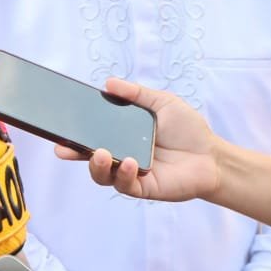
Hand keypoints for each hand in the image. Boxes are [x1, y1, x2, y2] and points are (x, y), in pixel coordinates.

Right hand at [53, 78, 222, 202]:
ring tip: (100, 153)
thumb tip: (108, 83)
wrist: (212, 155)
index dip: (72, 133)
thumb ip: (136, 93)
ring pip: (102, 175)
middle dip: (73, 153)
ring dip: (96, 166)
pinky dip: (123, 174)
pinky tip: (128, 161)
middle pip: (88, 157)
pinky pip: (125, 185)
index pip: (90, 134)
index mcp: (120, 135)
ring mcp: (129, 173)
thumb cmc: (188, 129)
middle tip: (64, 149)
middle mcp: (119, 155)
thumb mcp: (162, 102)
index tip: (58, 130)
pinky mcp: (143, 187)